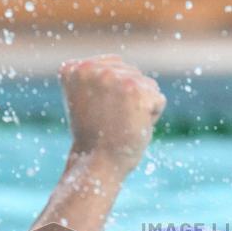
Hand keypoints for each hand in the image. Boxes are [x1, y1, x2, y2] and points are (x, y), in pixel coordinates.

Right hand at [59, 55, 166, 173]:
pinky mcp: (135, 90)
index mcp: (73, 69)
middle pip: (132, 73)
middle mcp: (91, 69)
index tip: (97, 113)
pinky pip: (158, 100)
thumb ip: (98, 79)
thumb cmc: (94, 138)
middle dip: (129, 99)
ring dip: (140, 108)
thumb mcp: (86, 101)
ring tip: (120, 125)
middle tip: (109, 122)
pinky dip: (152, 118)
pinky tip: (132, 127)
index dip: (113, 94)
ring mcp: (113, 78)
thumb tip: (122, 69)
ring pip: (147, 85)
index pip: (114, 67)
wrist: (97, 164)